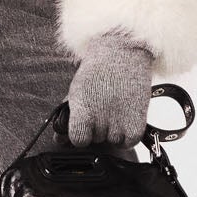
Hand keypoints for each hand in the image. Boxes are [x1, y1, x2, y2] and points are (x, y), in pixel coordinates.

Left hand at [64, 26, 155, 146]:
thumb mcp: (76, 93)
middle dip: (98, 129)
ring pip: (113, 142)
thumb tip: (59, 141)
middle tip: (104, 109)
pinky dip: (128, 136)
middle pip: (97, 140)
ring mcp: (119, 124)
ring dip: (114, 132)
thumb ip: (69, 118)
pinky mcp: (137, 124)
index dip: (81, 133)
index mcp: (82, 113)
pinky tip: (125, 119)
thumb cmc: (97, 73)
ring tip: (115, 110)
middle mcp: (100, 121)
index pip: (78, 140)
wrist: (122, 54)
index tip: (85, 123)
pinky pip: (129, 141)